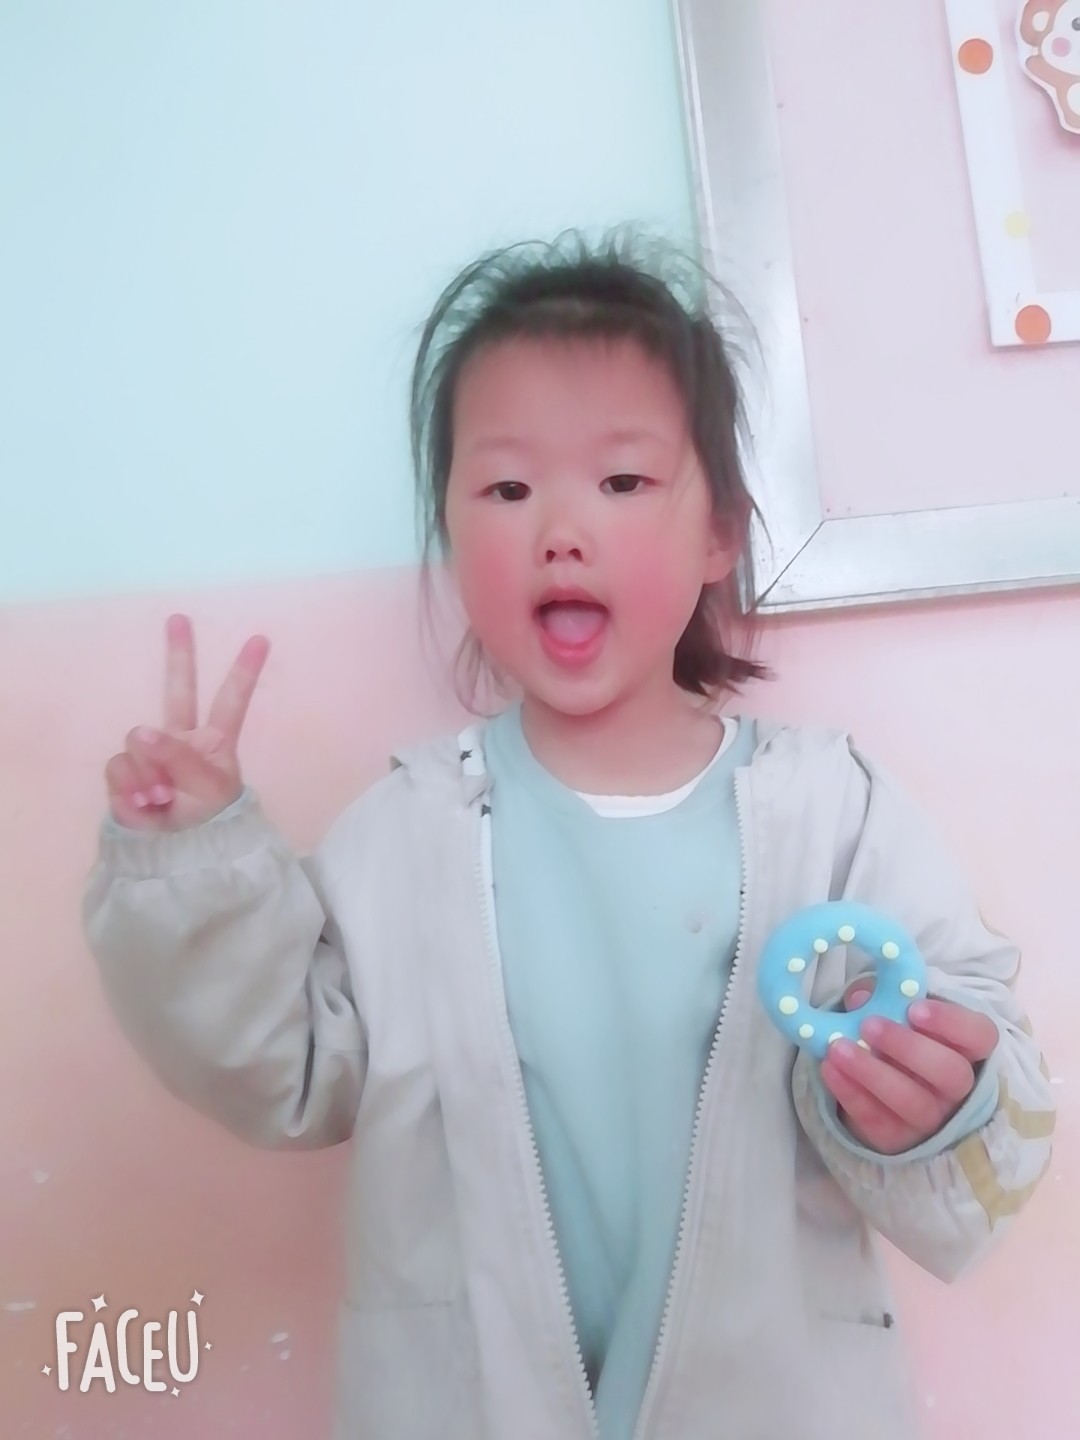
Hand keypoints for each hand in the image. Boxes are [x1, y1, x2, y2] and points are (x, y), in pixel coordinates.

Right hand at [104, 614, 269, 831]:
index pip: (232, 701)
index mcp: (215, 742)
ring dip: (148, 774)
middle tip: (179, 619)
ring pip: (139, 741)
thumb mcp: (207, 790)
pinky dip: (129, 787)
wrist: (177, 855)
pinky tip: (143, 804)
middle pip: (179, 689)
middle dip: (179, 653)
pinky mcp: (125, 772)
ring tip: (163, 800)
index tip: (261, 639)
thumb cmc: (207, 822)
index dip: (245, 671)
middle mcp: (182, 740)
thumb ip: (178, 758)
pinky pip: (119, 767)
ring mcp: (151, 754)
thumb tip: (141, 732)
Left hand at [819, 982, 998, 1154]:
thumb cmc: (896, 1041)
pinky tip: (830, 1069)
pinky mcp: (900, 1138)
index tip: (915, 1008)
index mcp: (966, 1049)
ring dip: (873, 1073)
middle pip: (950, 1073)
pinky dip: (851, 1094)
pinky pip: (878, 1121)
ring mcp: (932, 1118)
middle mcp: (957, 1088)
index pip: (979, 1035)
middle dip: (908, 1048)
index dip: (951, 1022)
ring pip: (914, 1103)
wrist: (880, 1091)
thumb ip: (883, 1000)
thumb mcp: (895, 1014)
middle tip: (869, 1025)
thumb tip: (860, 997)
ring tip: (838, 1048)